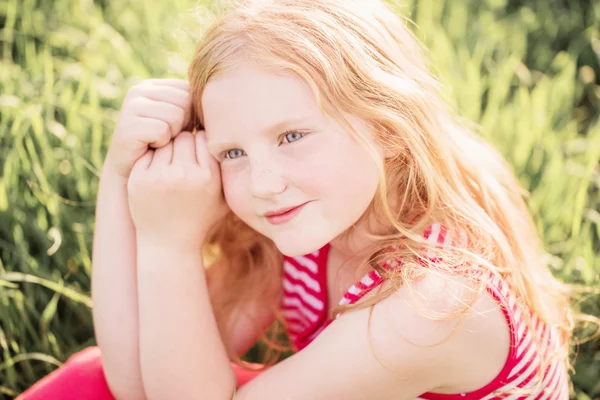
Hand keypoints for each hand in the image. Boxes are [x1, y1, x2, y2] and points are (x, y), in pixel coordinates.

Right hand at [105, 79, 190, 179]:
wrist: (135, 172)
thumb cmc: (163, 147)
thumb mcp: (180, 122)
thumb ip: (193, 106)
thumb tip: (217, 98)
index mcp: (153, 86)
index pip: (189, 90)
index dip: (191, 115)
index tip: (177, 129)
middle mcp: (139, 90)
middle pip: (185, 101)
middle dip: (183, 124)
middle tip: (167, 137)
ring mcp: (130, 106)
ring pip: (175, 115)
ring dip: (173, 135)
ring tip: (159, 142)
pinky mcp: (127, 124)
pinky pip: (162, 130)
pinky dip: (162, 143)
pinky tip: (152, 147)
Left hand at [127, 131, 227, 249]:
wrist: (169, 245)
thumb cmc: (200, 218)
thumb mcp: (224, 198)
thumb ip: (229, 171)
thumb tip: (237, 143)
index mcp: (208, 177)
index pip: (204, 138)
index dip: (201, 144)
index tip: (198, 157)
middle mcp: (185, 175)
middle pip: (184, 137)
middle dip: (183, 145)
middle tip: (182, 161)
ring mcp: (160, 176)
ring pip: (165, 143)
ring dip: (167, 151)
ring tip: (170, 169)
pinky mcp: (139, 180)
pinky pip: (147, 154)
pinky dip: (151, 160)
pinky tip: (156, 174)